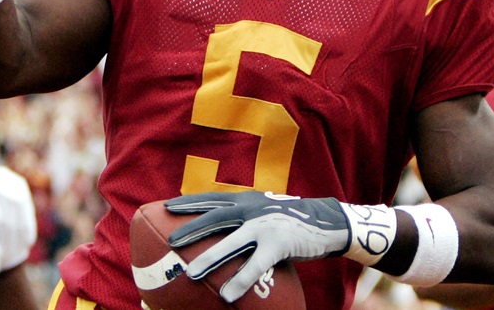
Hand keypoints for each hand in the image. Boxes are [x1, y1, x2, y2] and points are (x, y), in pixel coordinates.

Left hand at [165, 191, 348, 302]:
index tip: (166, 206)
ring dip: (209, 259)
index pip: (212, 199)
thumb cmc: (291, 221)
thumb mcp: (265, 213)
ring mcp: (265, 225)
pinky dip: (240, 280)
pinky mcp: (279, 242)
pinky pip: (255, 265)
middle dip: (190, 229)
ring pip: (231, 243)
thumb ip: (245, 220)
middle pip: (215, 218)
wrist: (327, 222)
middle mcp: (253, 209)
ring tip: (191, 274)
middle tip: (169, 242)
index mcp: (247, 200)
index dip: (189, 202)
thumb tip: (221, 234)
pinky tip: (228, 294)